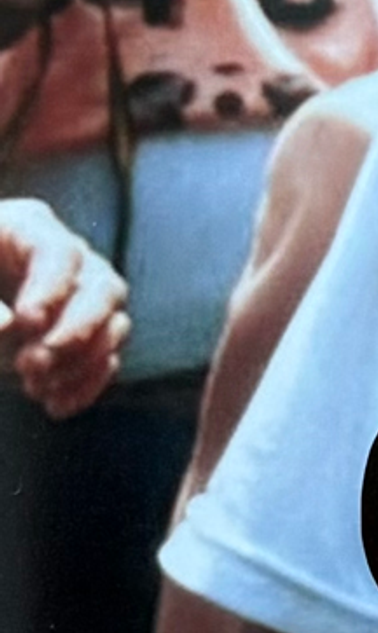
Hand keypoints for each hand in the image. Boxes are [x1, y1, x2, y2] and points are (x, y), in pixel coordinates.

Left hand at [0, 196, 127, 417]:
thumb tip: (7, 325)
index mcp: (26, 228)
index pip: (59, 252)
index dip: (51, 288)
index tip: (27, 324)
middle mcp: (65, 259)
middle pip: (103, 287)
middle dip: (76, 332)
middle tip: (33, 365)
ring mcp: (79, 296)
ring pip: (113, 324)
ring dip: (81, 362)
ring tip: (35, 387)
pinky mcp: (80, 333)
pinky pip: (106, 357)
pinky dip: (86, 384)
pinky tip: (54, 405)